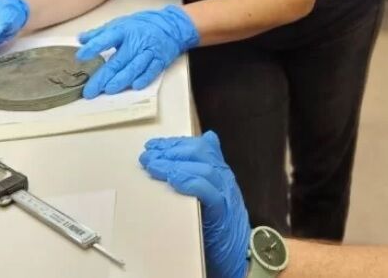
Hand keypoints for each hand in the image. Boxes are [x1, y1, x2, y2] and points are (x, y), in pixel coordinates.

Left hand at [76, 5, 198, 96]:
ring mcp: (149, 52)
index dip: (94, 46)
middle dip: (104, 76)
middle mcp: (136, 42)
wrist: (171, 26)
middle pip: (118, 61)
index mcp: (124, 31)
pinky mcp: (160, 60)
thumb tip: (80, 39)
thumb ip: (100, 33)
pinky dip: (143, 79)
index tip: (81, 56)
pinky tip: (134, 86)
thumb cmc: (141, 26)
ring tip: (108, 90)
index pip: (107, 38)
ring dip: (121, 80)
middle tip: (90, 90)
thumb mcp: (120, 24)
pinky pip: (151, 71)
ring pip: (134, 68)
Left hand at [140, 131, 249, 277]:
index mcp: (219, 170)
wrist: (239, 249)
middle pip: (200, 152)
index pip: (198, 146)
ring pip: (203, 168)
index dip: (174, 143)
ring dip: (174, 165)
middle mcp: (223, 176)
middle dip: (171, 151)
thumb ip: (204, 169)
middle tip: (148, 156)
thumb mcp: (213, 190)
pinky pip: (207, 191)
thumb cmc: (220, 221)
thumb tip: (207, 138)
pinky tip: (173, 179)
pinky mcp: (221, 211)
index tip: (152, 145)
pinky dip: (189, 182)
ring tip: (153, 166)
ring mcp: (224, 192)